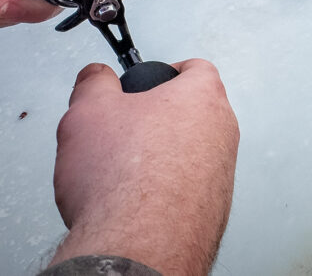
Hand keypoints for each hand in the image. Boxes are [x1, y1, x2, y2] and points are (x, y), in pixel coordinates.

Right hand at [51, 60, 238, 275]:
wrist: (137, 243)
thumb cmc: (123, 179)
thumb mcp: (88, 111)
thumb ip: (94, 83)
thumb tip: (96, 77)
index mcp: (202, 97)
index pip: (196, 68)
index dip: (167, 71)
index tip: (149, 81)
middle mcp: (223, 131)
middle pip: (196, 110)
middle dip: (161, 116)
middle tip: (129, 128)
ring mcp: (223, 171)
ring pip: (194, 149)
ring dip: (164, 154)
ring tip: (127, 168)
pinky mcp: (215, 206)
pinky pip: (191, 185)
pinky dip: (168, 187)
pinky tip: (138, 198)